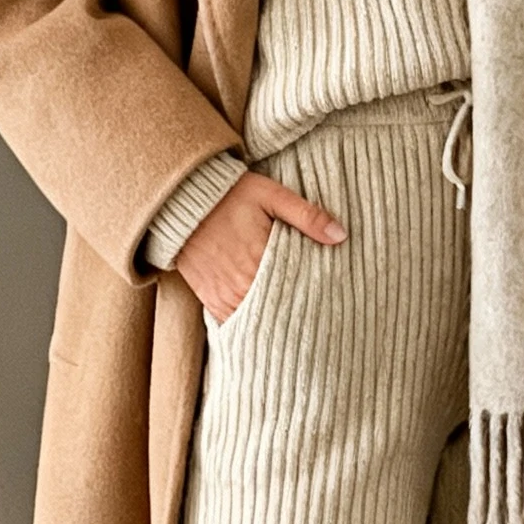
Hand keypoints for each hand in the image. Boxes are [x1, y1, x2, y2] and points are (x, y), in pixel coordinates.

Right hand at [176, 170, 344, 321]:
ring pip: (256, 324)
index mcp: (260, 262)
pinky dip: (250, 326)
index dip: (313, 302)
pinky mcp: (210, 299)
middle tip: (318, 323)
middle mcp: (241, 286)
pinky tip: (266, 326)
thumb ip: (307, 216)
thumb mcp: (272, 195)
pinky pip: (232, 324)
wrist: (182, 199)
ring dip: (274, 324)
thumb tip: (341, 235)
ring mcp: (223, 296)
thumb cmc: (231, 195)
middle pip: (278, 314)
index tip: (330, 307)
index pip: (296, 295)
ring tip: (295, 328)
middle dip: (296, 317)